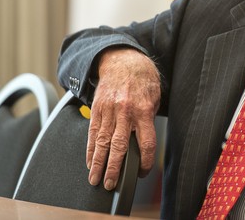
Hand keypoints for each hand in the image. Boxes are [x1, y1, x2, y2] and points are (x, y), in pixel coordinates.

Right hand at [86, 47, 160, 189]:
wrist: (122, 59)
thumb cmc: (142, 79)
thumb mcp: (154, 97)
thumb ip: (148, 119)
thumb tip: (143, 143)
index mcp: (143, 110)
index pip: (146, 143)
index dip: (145, 162)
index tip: (141, 172)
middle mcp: (124, 112)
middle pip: (119, 146)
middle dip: (114, 168)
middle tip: (110, 184)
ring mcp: (108, 110)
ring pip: (102, 142)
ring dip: (98, 163)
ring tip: (95, 179)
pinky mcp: (96, 109)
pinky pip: (93, 132)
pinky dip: (91, 149)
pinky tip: (90, 161)